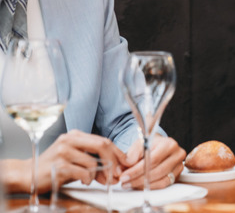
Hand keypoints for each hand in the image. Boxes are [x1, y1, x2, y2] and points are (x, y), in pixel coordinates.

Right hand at [2, 130, 124, 192]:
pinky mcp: (59, 164)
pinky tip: (83, 181)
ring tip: (92, 180)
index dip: (118, 153)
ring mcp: (63, 151)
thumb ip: (94, 160)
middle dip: (113, 162)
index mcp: (75, 135)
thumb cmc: (54, 167)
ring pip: (93, 161)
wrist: (27, 174)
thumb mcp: (76, 159)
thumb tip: (116, 170)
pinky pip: (83, 172)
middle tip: (116, 175)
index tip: (126, 164)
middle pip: (102, 146)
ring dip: (98, 175)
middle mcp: (70, 139)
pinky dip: (87, 179)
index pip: (104, 140)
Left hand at [120, 135, 185, 189]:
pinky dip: (151, 187)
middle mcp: (177, 154)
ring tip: (131, 184)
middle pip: (158, 171)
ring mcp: (179, 165)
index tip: (124, 176)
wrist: (158, 146)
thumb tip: (128, 164)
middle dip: (138, 179)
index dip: (137, 170)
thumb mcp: (139, 144)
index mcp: (169, 144)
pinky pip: (164, 184)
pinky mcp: (177, 175)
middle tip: (125, 182)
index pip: (153, 160)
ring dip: (144, 185)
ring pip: (162, 180)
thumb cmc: (149, 145)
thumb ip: (132, 154)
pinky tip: (140, 185)